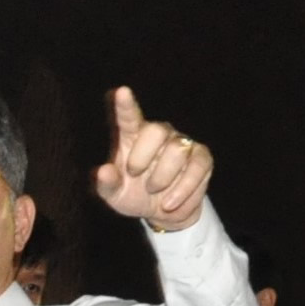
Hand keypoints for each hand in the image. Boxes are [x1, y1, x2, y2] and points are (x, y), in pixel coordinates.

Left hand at [95, 86, 213, 231]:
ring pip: (177, 150)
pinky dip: (182, 190)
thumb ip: (107, 184)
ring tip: (154, 192)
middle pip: (156, 130)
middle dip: (143, 158)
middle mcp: (158, 134)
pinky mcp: (201, 157)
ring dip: (163, 178)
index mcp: (133, 137)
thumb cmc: (134, 196)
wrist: (162, 213)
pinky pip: (196, 167)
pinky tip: (169, 202)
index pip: (129, 116)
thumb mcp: (115, 196)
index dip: (126, 105)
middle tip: (135, 176)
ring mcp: (181, 143)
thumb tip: (103, 171)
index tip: (122, 92)